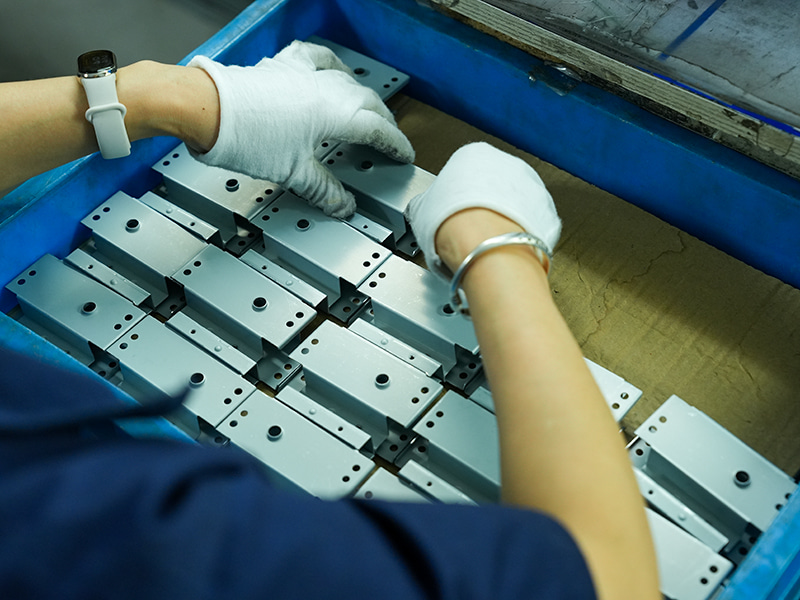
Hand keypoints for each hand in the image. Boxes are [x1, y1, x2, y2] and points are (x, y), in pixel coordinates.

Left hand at [188, 41, 414, 217]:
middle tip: (387, 138)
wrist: (210, 109)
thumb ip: (324, 190)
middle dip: (382, 122)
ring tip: (364, 108)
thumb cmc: (248, 137)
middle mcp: (327, 88)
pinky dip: (329, 65)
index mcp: (337, 114)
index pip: (378, 129)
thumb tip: (342, 206)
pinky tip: (329, 69)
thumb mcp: (294, 173)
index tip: (403, 154)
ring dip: (361, 96)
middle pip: (368, 103)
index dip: (395, 144)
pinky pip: (316, 58)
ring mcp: (305, 73)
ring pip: (346, 80)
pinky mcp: (284, 66)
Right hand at [405, 142, 560, 277]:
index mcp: (474, 153)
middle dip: (481, 208)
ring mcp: (531, 187)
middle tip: (465, 231)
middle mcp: (508, 163)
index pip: (462, 173)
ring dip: (501, 221)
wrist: (486, 250)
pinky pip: (529, 225)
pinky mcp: (547, 213)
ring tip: (482, 244)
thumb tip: (421, 208)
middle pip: (492, 188)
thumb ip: (424, 203)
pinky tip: (501, 249)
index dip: (453, 200)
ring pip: (513, 206)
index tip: (449, 215)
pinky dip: (517, 236)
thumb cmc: (454, 226)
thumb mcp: (420, 210)